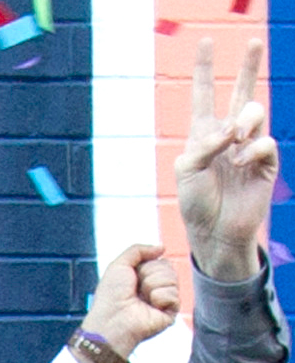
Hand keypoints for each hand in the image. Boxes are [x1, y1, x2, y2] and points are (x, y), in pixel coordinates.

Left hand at [78, 243, 180, 362]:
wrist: (111, 321)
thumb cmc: (110, 296)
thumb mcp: (118, 265)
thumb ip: (138, 250)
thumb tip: (162, 247)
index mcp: (144, 278)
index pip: (160, 260)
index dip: (146, 266)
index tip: (132, 277)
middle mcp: (156, 288)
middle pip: (168, 267)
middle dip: (150, 274)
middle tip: (136, 289)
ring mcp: (164, 300)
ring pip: (173, 278)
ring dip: (153, 286)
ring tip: (141, 299)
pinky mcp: (170, 312)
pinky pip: (174, 294)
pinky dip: (159, 298)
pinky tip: (150, 308)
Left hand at [176, 37, 275, 282]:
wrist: (214, 230)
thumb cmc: (196, 203)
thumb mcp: (187, 172)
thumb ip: (203, 146)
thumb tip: (231, 131)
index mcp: (204, 134)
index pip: (204, 95)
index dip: (204, 69)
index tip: (205, 42)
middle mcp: (228, 135)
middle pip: (242, 92)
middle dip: (249, 67)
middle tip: (254, 42)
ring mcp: (249, 146)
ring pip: (255, 112)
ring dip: (245, 121)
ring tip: (235, 139)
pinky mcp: (266, 161)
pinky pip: (265, 141)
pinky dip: (252, 150)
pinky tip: (242, 163)